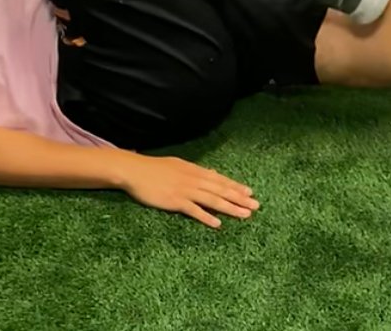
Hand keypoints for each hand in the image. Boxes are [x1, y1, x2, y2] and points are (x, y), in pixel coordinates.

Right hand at [120, 154, 259, 227]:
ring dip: (230, 208)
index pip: (220, 179)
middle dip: (239, 198)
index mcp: (194, 170)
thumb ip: (196, 171)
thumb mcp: (179, 165)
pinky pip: (194, 210)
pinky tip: (218, 224)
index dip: (235, 186)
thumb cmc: (154, 168)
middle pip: (220, 190)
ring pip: (212, 200)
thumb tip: (212, 173)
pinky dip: (207, 217)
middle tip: (256, 206)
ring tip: (245, 215)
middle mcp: (193, 179)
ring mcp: (185, 190)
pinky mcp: (175, 201)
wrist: (134, 170)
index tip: (250, 193)